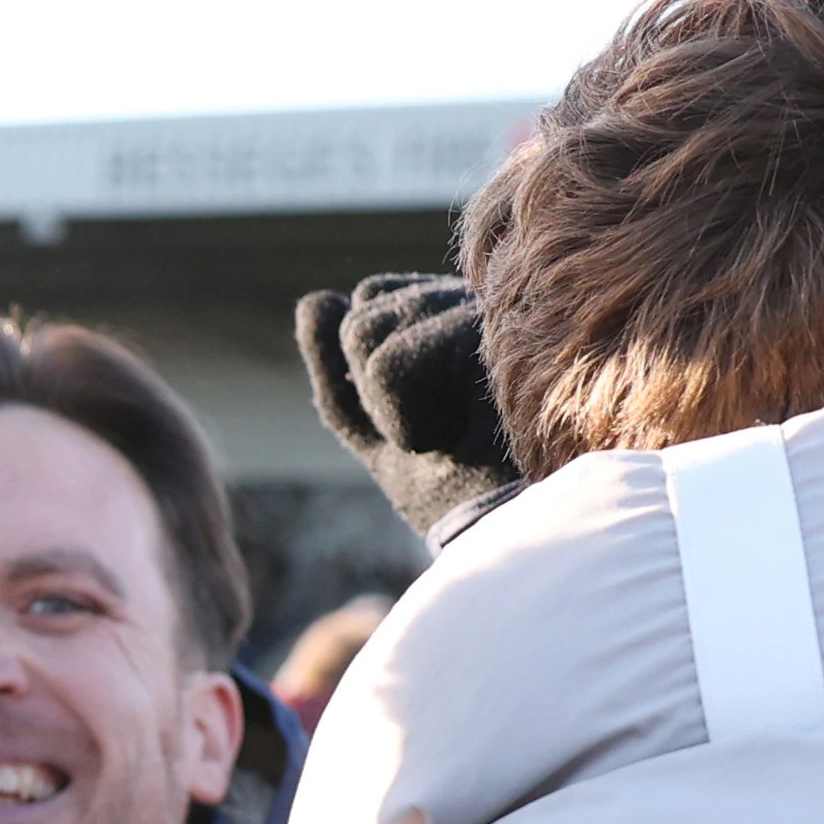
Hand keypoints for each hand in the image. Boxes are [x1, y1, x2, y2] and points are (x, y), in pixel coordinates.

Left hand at [294, 272, 517, 540]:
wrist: (510, 527)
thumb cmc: (457, 484)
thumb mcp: (376, 429)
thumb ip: (340, 370)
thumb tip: (314, 300)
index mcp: (460, 308)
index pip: (371, 297)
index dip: (370, 374)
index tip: (427, 413)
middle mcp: (479, 298)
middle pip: (362, 315)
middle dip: (373, 390)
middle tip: (442, 426)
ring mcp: (489, 310)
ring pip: (365, 329)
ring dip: (389, 407)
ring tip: (455, 428)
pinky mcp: (494, 335)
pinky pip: (387, 363)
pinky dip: (402, 419)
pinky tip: (461, 434)